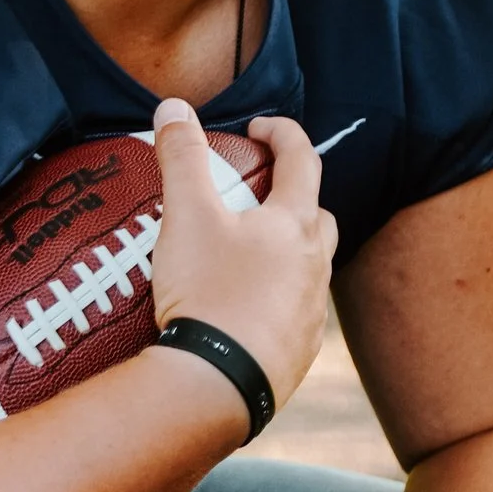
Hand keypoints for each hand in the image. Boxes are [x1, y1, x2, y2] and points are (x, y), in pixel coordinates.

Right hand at [149, 102, 334, 410]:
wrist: (217, 384)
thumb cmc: (208, 292)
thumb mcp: (186, 216)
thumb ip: (181, 157)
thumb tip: (174, 107)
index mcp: (295, 225)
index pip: (302, 160)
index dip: (282, 134)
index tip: (258, 128)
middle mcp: (315, 266)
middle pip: (318, 217)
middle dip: (292, 198)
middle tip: (255, 197)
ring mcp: (311, 312)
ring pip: (310, 269)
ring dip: (286, 253)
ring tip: (244, 255)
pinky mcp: (300, 352)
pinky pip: (294, 314)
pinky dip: (275, 301)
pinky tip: (242, 309)